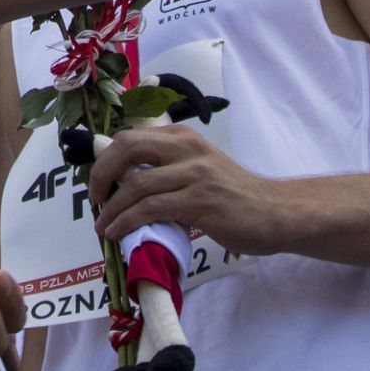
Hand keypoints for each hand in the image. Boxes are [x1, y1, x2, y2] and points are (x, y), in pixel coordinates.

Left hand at [89, 125, 283, 254]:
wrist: (275, 212)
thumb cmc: (235, 195)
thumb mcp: (200, 168)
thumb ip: (168, 169)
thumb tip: (126, 183)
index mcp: (183, 137)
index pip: (131, 137)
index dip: (106, 159)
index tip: (98, 183)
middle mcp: (187, 148)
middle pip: (128, 148)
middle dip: (101, 175)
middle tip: (94, 198)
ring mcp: (195, 173)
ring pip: (137, 184)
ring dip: (112, 208)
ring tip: (103, 226)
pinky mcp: (200, 201)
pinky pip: (152, 209)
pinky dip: (128, 222)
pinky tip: (119, 233)